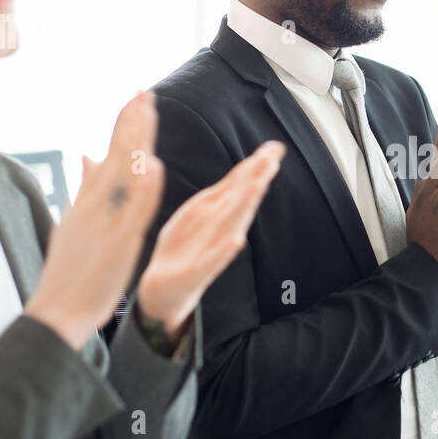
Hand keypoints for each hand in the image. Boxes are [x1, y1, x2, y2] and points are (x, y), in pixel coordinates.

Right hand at [24, 91, 165, 349]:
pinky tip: (153, 164)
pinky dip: (143, 185)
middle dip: (131, 120)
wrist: (56, 310)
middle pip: (116, 153)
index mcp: (86, 199)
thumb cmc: (68, 270)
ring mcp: (105, 220)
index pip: (109, 152)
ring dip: (138, 139)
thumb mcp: (72, 221)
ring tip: (148, 110)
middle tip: (145, 91)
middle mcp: (93, 203)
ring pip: (125, 172)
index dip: (124, 124)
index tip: (138, 98)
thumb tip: (87, 157)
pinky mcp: (119, 242)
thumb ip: (84, 188)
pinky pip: (134, 209)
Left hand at [136, 141, 284, 344]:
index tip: (274, 148)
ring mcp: (211, 250)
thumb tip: (247, 166)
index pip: (240, 185)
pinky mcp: (196, 272)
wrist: (163, 290)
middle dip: (255, 180)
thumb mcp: (200, 213)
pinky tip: (236, 241)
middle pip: (241, 201)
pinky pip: (211, 260)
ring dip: (244, 206)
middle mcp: (220, 229)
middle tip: (271, 160)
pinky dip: (224, 252)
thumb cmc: (185, 248)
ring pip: (231, 224)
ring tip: (258, 186)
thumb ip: (222, 193)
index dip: (256, 167)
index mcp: (218, 213)